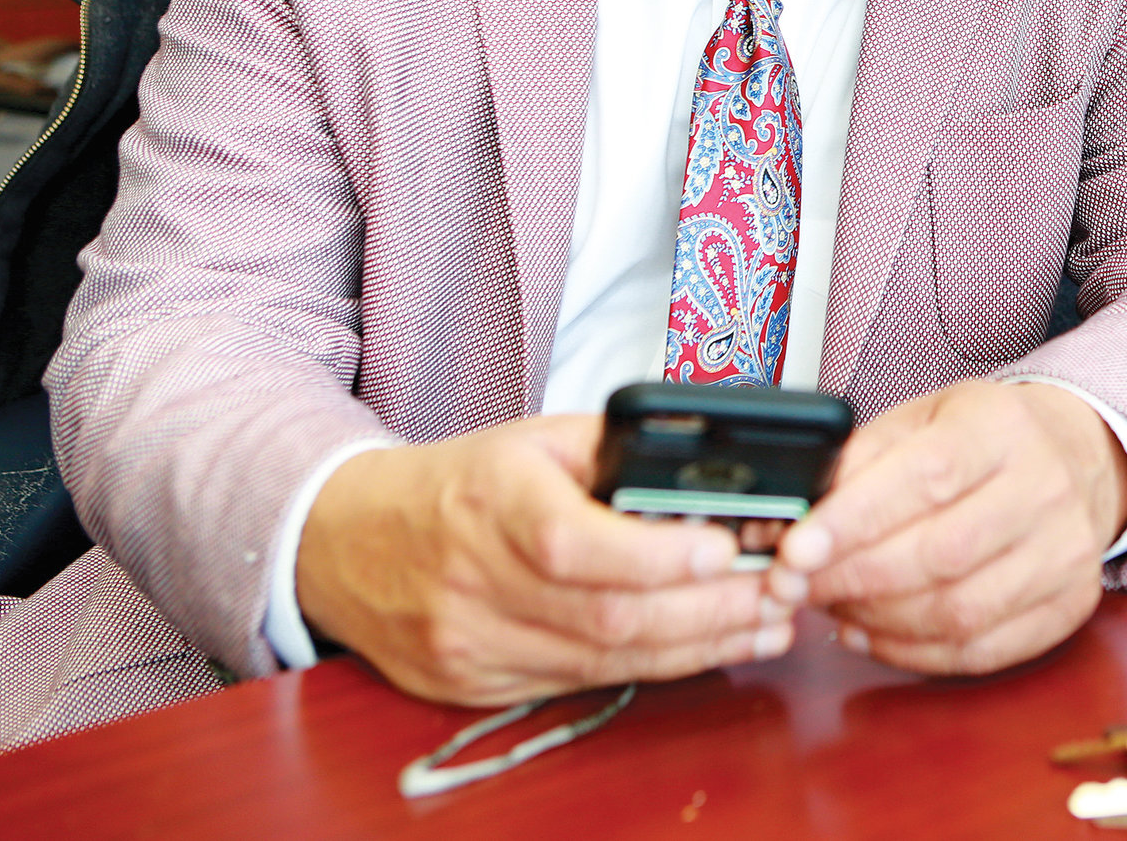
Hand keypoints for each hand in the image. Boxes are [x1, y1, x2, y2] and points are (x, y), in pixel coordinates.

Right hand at [294, 414, 792, 704]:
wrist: (347, 541)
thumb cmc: (460, 484)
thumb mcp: (535, 440)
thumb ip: (621, 452)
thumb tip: (718, 475)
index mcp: (490, 500)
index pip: (577, 542)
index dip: (660, 554)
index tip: (730, 549)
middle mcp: (474, 579)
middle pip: (605, 616)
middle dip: (709, 610)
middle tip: (779, 593)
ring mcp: (471, 642)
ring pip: (602, 660)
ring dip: (698, 646)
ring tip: (765, 625)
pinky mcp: (476, 685)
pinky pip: (580, 684)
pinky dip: (653, 669)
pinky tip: (705, 649)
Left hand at [765, 380, 1126, 673]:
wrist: (1076, 455)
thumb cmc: (983, 439)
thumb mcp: (921, 420)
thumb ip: (857, 461)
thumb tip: (788, 517)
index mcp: (1001, 427)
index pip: (926, 477)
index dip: (854, 521)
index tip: (796, 550)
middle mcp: (1045, 488)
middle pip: (942, 553)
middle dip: (853, 579)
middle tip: (797, 586)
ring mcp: (1065, 553)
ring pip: (960, 612)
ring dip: (878, 621)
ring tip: (834, 606)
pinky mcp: (1070, 605)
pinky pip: (981, 651)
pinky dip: (914, 653)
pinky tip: (874, 634)